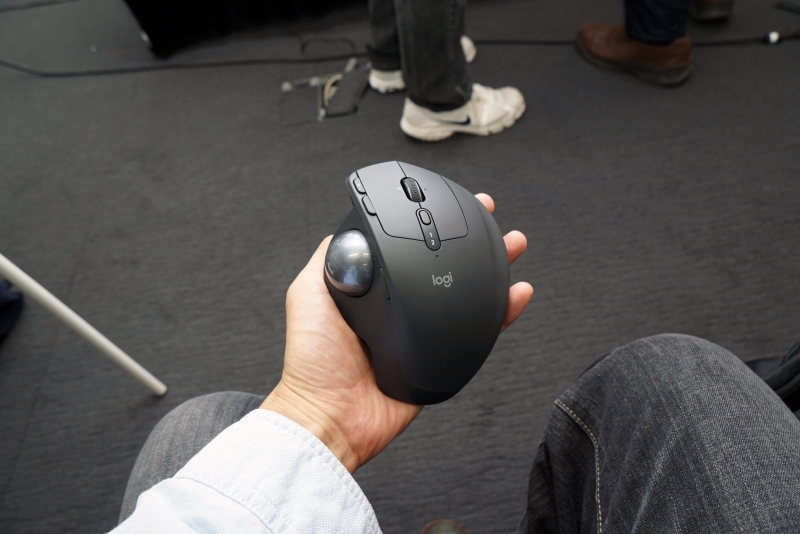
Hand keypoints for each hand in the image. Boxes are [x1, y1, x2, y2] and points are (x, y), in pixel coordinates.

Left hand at [261, 194, 532, 472]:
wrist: (332, 414)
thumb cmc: (312, 360)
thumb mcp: (308, 293)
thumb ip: (328, 258)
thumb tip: (351, 227)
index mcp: (374, 290)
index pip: (410, 250)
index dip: (432, 228)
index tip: (452, 205)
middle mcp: (401, 308)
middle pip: (444, 268)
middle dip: (472, 241)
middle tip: (492, 217)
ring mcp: (423, 333)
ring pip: (467, 295)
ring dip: (494, 269)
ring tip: (513, 245)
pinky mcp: (441, 360)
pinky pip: (478, 335)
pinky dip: (502, 314)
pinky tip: (516, 294)